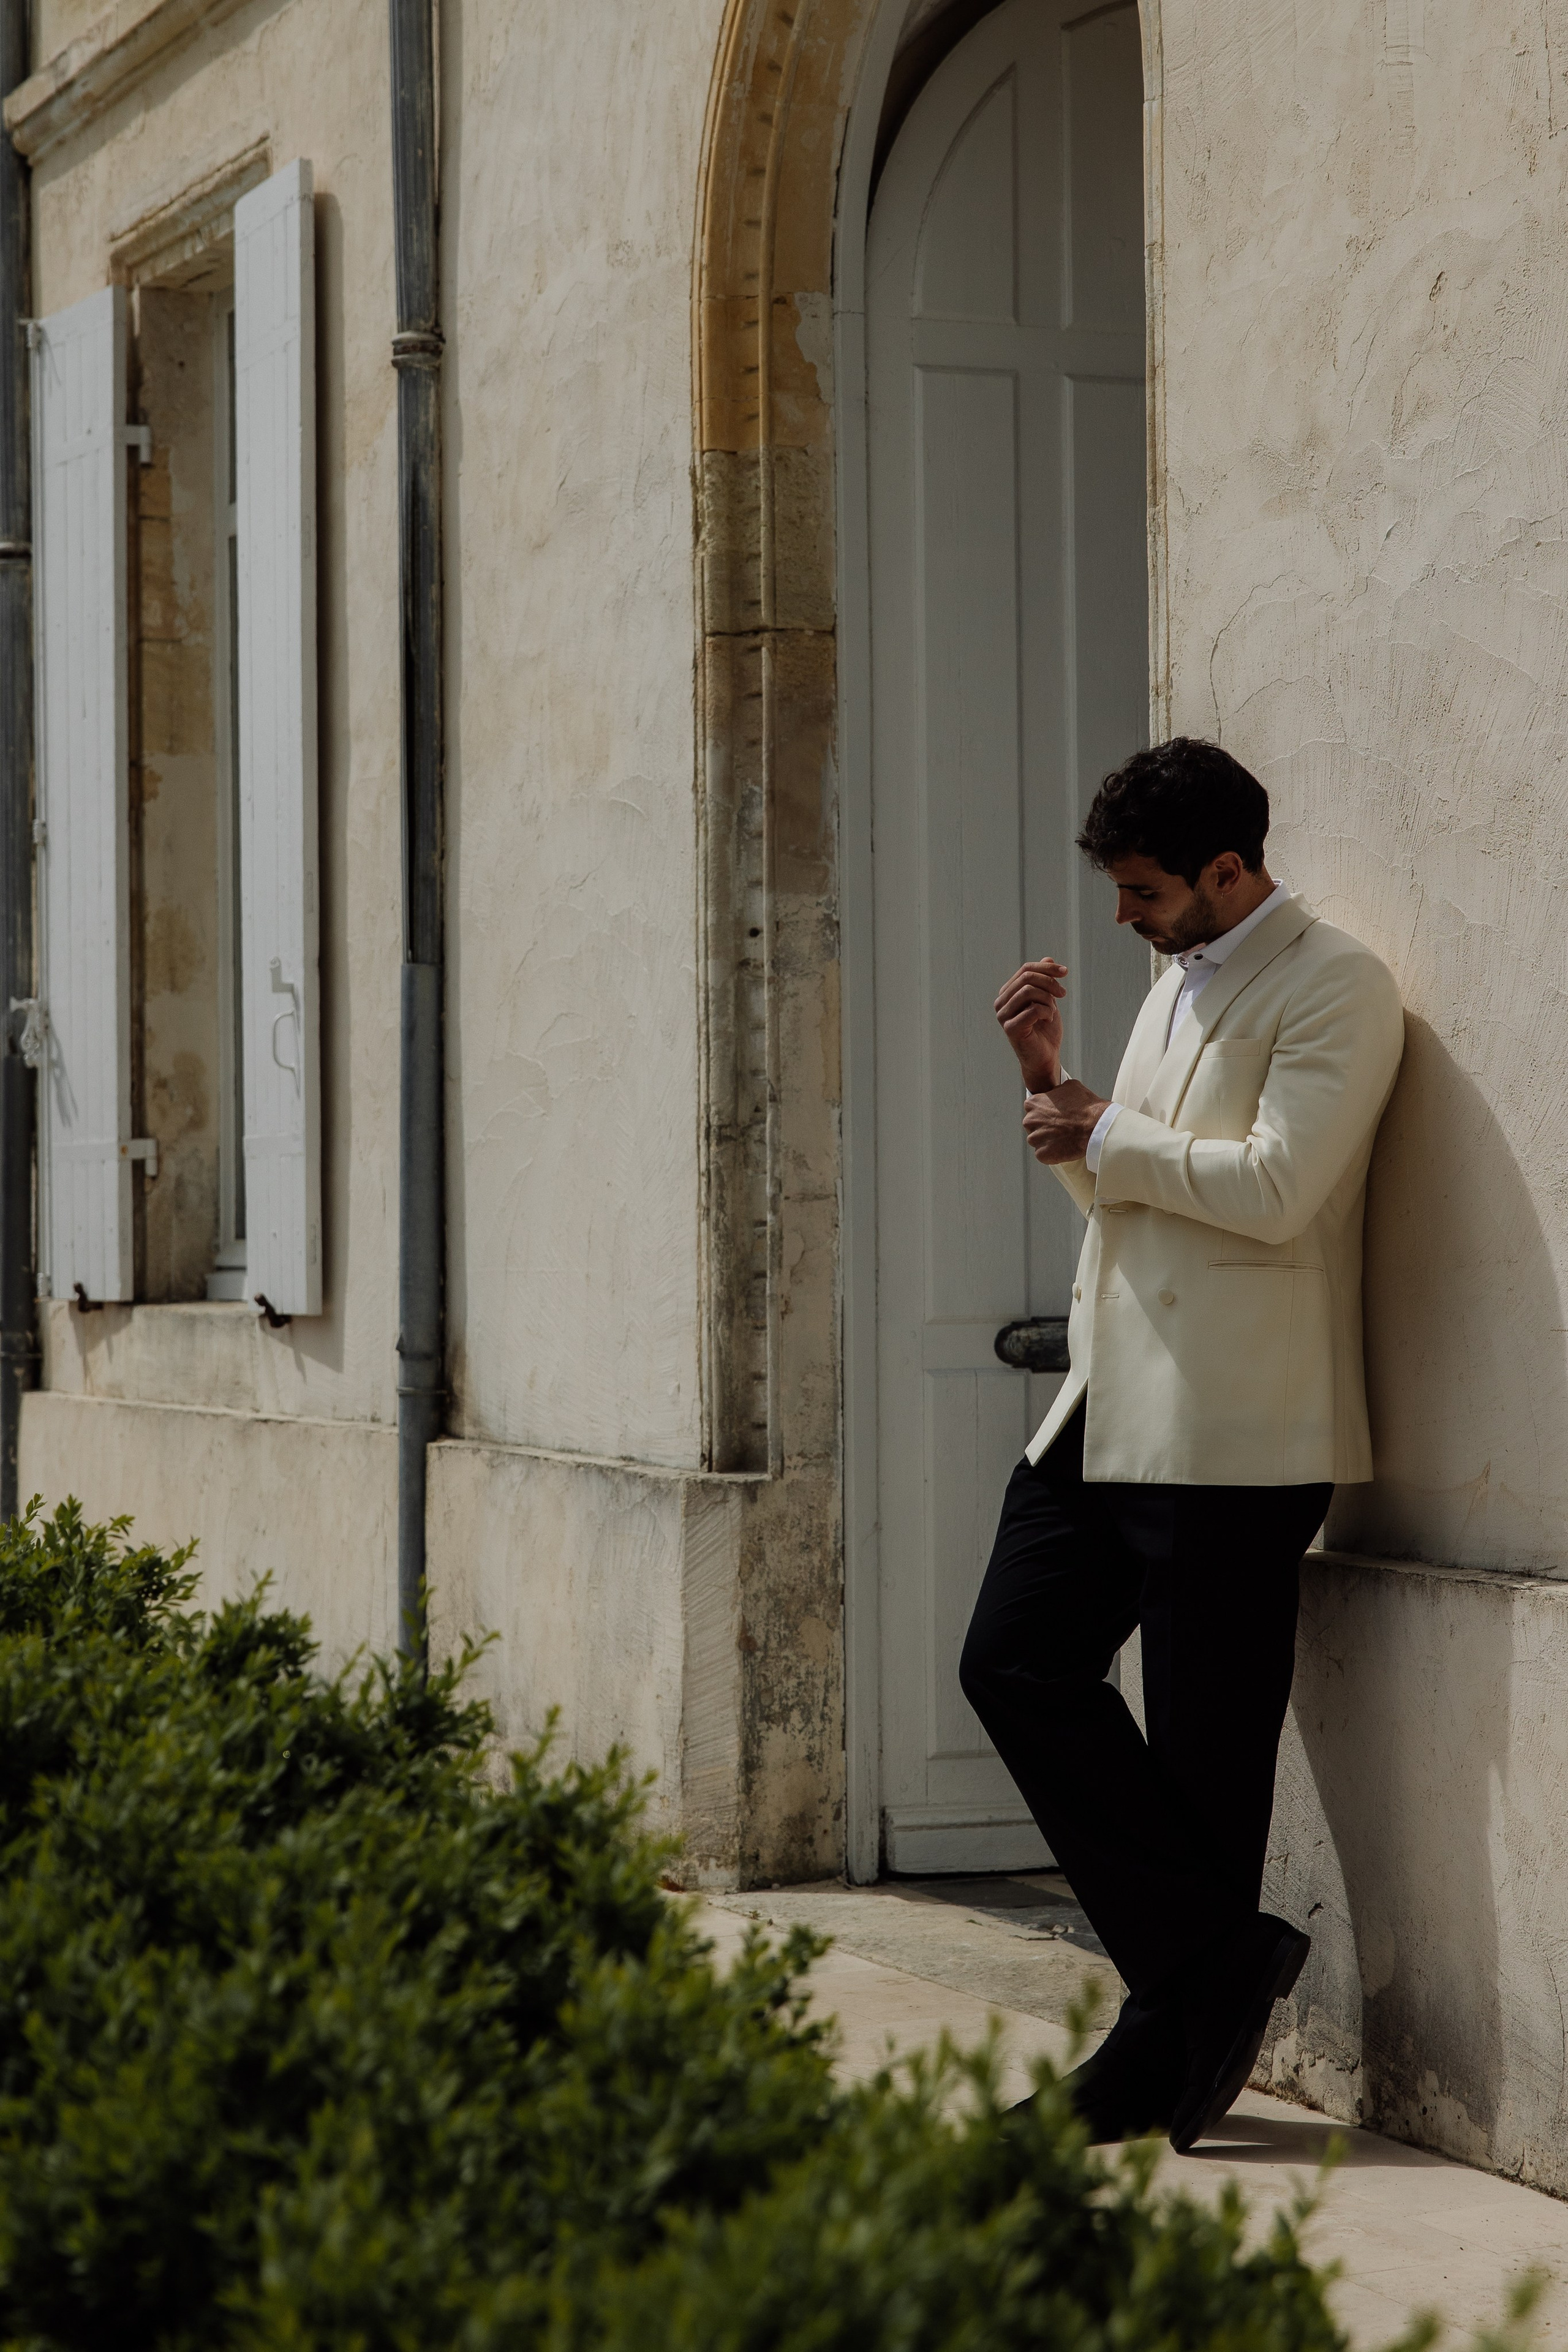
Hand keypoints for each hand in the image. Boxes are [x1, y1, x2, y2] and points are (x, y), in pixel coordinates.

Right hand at [995, 957, 1066, 1090]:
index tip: (1065, 972)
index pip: (1025, 970)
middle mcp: (1001, 1003)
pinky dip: (1047, 1012)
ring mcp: (1003, 1016)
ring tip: (1053, 1011)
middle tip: (1063, 994)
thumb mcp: (1048, 1000)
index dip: (1047, 968)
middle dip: (1050, 982)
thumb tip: (1047, 958)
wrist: (1046, 1057)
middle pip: (1027, 978)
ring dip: (1048, 999)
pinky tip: (1049, 1019)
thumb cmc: (1045, 1030)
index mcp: (1007, 993)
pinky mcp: (1010, 1028)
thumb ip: (1044, 981)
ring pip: (1029, 991)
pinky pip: (1033, 1009)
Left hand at [1023, 1079, 1108, 1165]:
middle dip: (1044, 1127)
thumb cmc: (1085, 1107)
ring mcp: (1035, 1138)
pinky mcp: (1042, 1154)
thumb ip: (1056, 1091)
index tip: (1054, 1116)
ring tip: (1063, 1138)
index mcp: (1033, 1103)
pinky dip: (1052, 1153)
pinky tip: (1064, 1147)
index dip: (1044, 1113)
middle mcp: (1029, 1121)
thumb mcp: (1070, 1086)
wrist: (1096, 1126)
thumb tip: (1056, 1093)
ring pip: (1038, 1141)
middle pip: (1033, 1126)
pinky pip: (1043, 1154)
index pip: (1032, 1109)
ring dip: (1048, 1141)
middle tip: (1060, 1127)